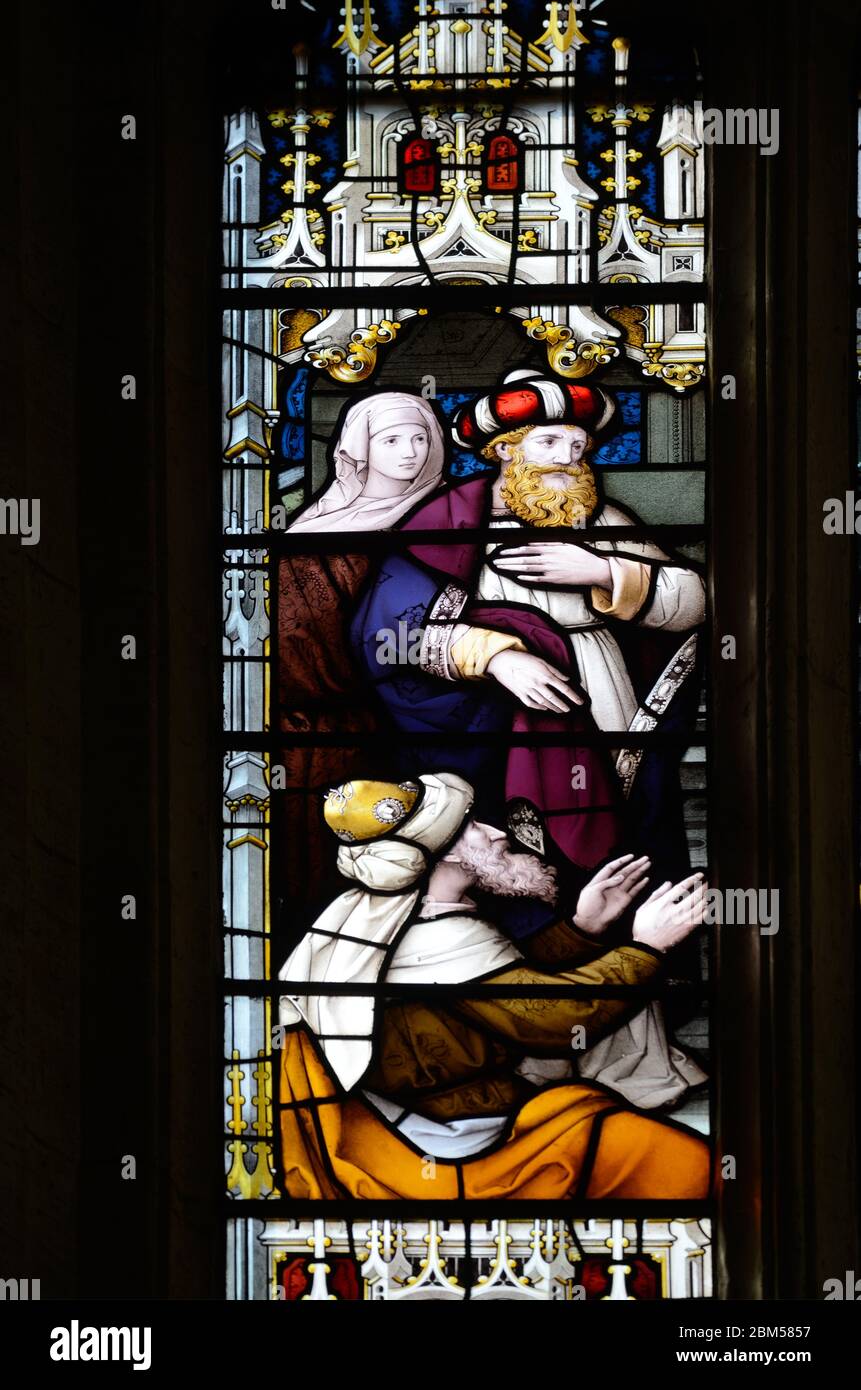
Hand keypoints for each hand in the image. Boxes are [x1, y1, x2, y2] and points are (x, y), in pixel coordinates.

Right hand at [485, 648, 583, 711]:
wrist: (502, 662)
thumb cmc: (522, 658)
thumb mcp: (541, 660)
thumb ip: (555, 670)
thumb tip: (566, 678)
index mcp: (544, 675)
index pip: (563, 688)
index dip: (572, 696)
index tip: (579, 702)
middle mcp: (537, 685)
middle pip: (554, 698)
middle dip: (563, 705)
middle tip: (569, 710)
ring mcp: (528, 691)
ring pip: (543, 702)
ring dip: (553, 707)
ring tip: (560, 711)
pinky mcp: (520, 694)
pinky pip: (531, 704)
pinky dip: (539, 707)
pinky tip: (544, 708)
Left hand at [494, 543, 612, 588]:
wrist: (593, 569)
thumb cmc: (580, 555)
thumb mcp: (565, 544)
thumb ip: (549, 543)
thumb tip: (534, 543)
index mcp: (550, 548)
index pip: (526, 548)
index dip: (513, 550)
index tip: (502, 552)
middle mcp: (548, 558)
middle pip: (523, 559)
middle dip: (507, 560)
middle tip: (495, 561)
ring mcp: (550, 570)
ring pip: (527, 568)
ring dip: (512, 568)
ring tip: (501, 568)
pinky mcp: (554, 580)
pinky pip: (537, 579)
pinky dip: (526, 577)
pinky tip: (517, 576)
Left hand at [573, 853, 651, 935]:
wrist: (591, 923)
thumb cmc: (587, 906)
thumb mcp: (592, 890)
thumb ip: (607, 882)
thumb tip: (621, 876)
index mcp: (601, 880)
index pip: (612, 867)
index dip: (621, 861)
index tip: (631, 856)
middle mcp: (611, 885)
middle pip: (625, 871)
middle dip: (635, 864)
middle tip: (645, 858)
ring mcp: (618, 892)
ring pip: (631, 879)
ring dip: (639, 871)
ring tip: (648, 864)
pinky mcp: (624, 901)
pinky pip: (634, 891)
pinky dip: (640, 885)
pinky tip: (646, 879)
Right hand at [632, 873, 706, 952]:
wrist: (647, 946)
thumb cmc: (643, 927)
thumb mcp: (644, 907)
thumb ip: (657, 893)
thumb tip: (668, 883)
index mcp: (664, 903)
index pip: (682, 887)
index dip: (693, 879)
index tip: (699, 875)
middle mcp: (676, 910)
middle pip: (695, 895)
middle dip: (703, 886)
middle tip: (707, 882)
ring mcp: (684, 920)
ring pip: (701, 906)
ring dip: (706, 897)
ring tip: (708, 892)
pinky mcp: (688, 929)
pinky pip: (702, 918)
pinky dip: (707, 910)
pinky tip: (707, 907)